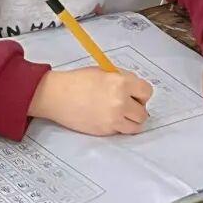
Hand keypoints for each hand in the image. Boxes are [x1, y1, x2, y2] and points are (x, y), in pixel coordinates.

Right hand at [29, 68, 152, 135]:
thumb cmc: (76, 81)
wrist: (56, 95)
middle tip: (124, 104)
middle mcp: (121, 101)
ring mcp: (114, 118)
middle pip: (143, 111)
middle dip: (136, 108)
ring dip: (130, 120)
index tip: (134, 94)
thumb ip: (121, 79)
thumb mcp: (102, 72)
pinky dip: (119, 126)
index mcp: (120, 82)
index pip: (147, 91)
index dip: (140, 93)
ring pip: (137, 125)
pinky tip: (108, 118)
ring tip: (119, 114)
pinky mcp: (106, 130)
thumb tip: (134, 88)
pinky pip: (122, 131)